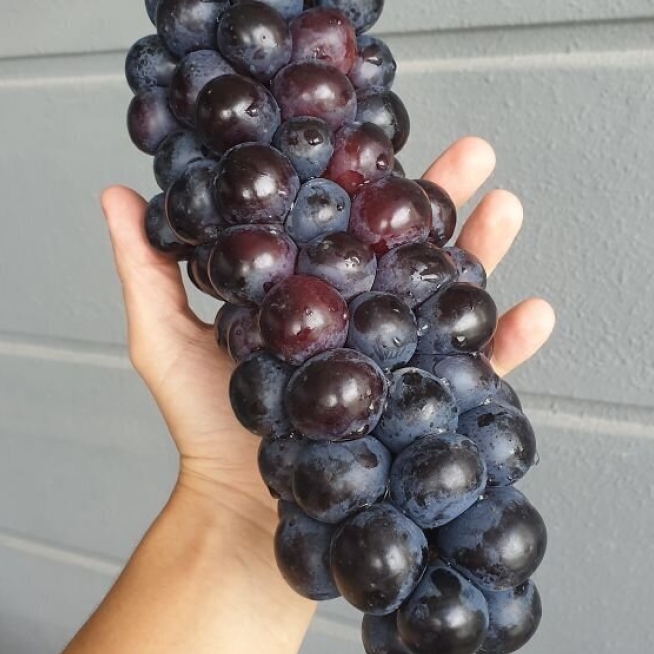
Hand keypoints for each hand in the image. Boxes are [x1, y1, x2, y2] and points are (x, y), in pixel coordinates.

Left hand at [102, 137, 554, 545]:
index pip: (342, 220)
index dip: (365, 176)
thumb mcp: (166, 340)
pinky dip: (510, 343)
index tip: (381, 131)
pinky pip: (477, 375)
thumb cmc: (203, 430)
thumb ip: (148, 270)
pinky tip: (537, 311)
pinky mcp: (421, 411)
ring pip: (450, 294)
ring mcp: (394, 360)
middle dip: (443, 197)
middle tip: (473, 151)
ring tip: (506, 206)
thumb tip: (116, 193)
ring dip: (486, 251)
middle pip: (407, 246)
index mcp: (309, 291)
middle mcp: (358, 316)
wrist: (241, 522)